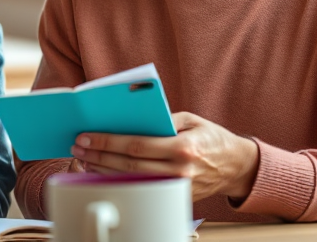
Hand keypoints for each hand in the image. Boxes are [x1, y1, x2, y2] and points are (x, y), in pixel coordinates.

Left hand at [69, 112, 259, 200]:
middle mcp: (180, 170)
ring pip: (132, 180)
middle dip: (99, 155)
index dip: (108, 142)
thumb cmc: (212, 138)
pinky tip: (104, 172)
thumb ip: (162, 119)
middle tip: (79, 147)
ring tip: (85, 159)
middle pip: (129, 165)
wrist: (237, 166)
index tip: (87, 136)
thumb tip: (128, 119)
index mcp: (183, 147)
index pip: (136, 145)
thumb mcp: (190, 119)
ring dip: (104, 170)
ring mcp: (178, 188)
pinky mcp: (176, 198)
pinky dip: (121, 180)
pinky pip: (142, 188)